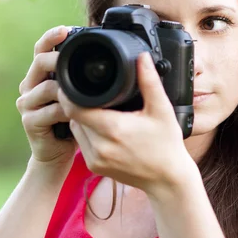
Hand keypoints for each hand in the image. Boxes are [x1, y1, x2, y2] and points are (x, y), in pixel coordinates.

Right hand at [16, 25, 75, 169]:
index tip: (65, 30)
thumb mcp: (75, 96)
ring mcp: (26, 104)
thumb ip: (78, 79)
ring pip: (46, 87)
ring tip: (82, 93)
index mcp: (39, 75)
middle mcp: (29, 85)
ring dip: (66, 89)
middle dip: (57, 58)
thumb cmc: (70, 122)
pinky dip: (65, 110)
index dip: (51, 37)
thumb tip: (105, 58)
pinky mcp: (29, 122)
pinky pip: (49, 111)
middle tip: (72, 58)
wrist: (56, 154)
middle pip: (40, 62)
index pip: (41, 49)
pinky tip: (76, 113)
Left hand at [57, 52, 193, 194]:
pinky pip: (81, 143)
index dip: (70, 93)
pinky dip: (85, 132)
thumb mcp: (161, 109)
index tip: (72, 82)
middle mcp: (100, 146)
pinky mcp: (94, 167)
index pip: (75, 108)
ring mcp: (95, 159)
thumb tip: (142, 57)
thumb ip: (149, 81)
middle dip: (76, 103)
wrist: (168, 180)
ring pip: (75, 129)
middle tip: (84, 91)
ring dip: (80, 118)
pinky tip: (99, 125)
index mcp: (113, 129)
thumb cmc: (166, 145)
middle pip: (73, 116)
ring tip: (94, 107)